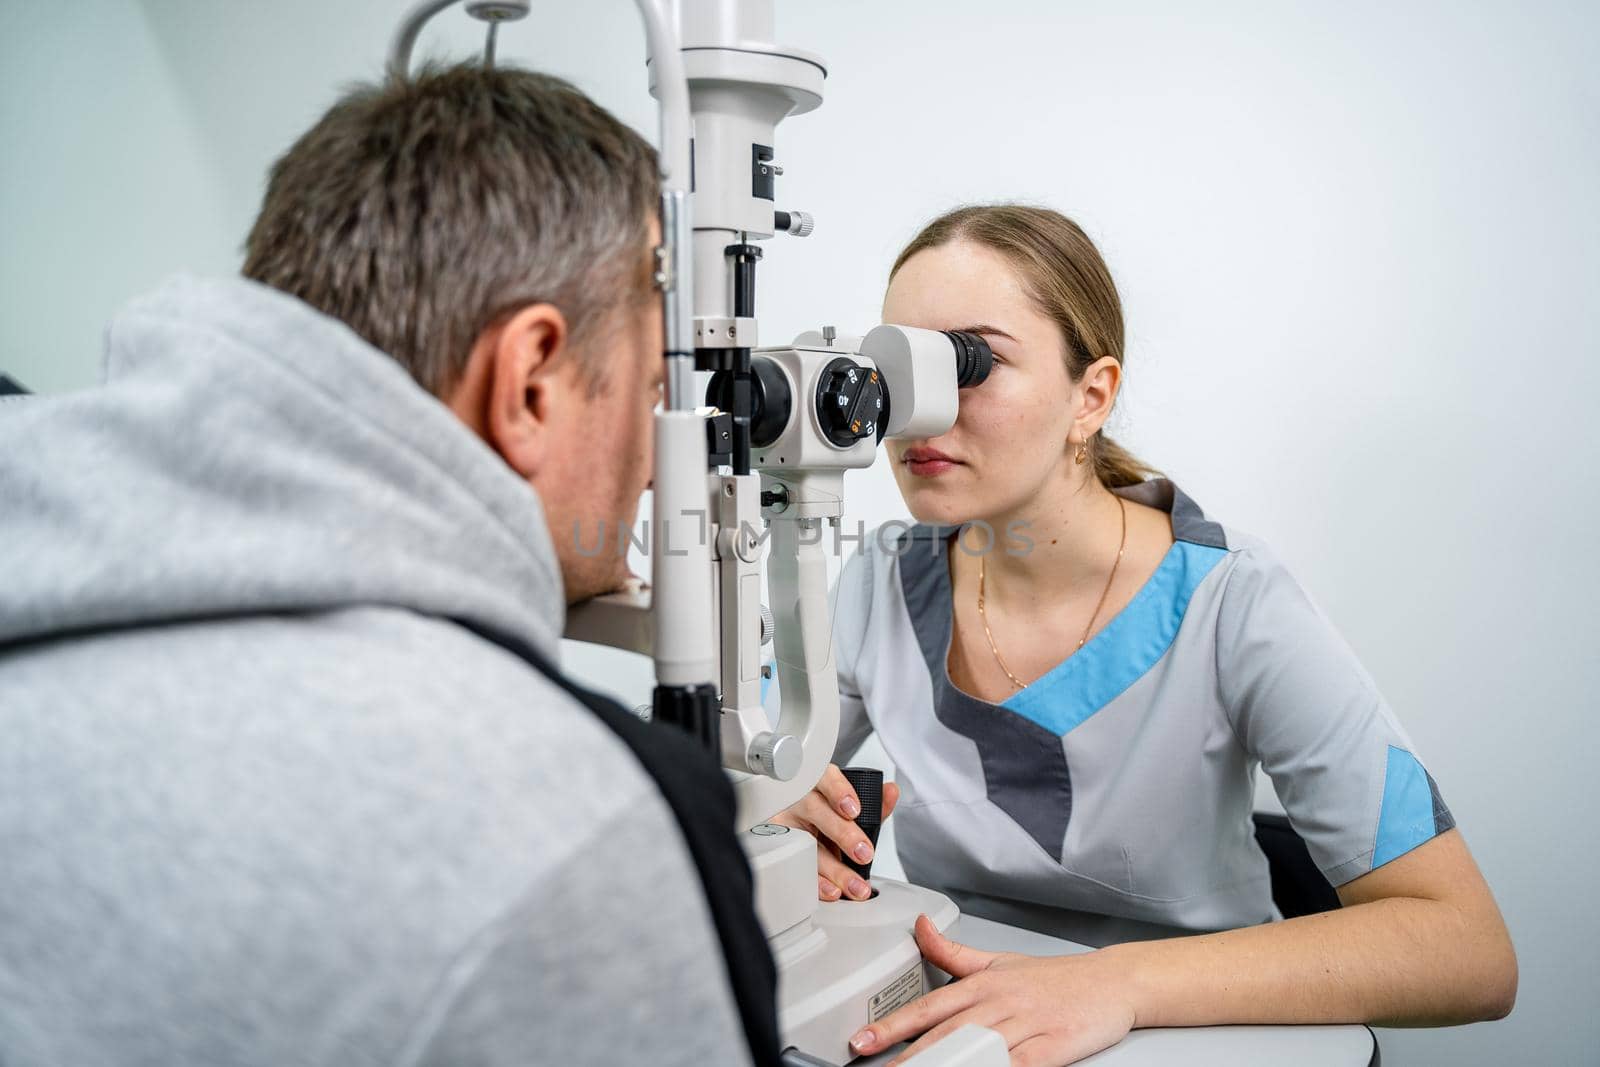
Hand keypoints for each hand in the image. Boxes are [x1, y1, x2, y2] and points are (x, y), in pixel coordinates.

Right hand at [767, 763, 899, 900]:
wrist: (801, 827)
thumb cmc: (826, 812)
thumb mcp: (849, 807)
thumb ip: (874, 802)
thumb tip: (891, 792)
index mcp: (817, 782)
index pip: (824, 778)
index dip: (839, 792)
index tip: (854, 810)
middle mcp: (797, 799)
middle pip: (814, 811)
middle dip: (843, 834)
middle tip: (864, 853)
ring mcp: (783, 823)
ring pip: (804, 844)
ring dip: (833, 869)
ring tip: (855, 884)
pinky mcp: (778, 848)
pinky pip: (795, 867)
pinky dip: (817, 883)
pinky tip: (832, 890)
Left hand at [850, 915, 1137, 1066]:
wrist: (1113, 981)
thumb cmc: (1055, 978)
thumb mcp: (999, 961)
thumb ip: (953, 952)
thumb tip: (920, 926)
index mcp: (984, 983)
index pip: (930, 1006)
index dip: (894, 1024)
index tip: (863, 1039)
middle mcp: (1001, 1002)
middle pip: (947, 1031)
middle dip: (910, 1052)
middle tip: (881, 1066)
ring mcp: (1028, 1024)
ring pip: (979, 1047)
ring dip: (948, 1063)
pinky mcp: (1055, 1045)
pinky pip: (1021, 1063)